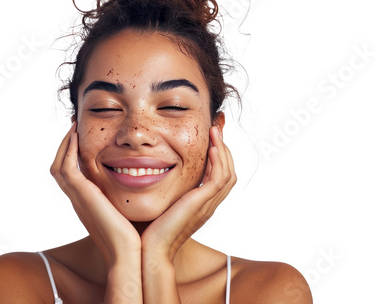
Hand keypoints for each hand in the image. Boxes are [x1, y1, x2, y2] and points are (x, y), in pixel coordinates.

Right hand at [50, 122, 141, 269]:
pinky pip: (68, 167)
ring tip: (74, 127)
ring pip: (59, 165)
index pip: (71, 175)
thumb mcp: (127, 213)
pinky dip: (69, 151)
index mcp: (86, 204)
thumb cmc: (133, 240)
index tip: (81, 139)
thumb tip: (143, 186)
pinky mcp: (83, 196)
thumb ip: (127, 199)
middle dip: (65, 147)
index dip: (73, 157)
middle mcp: (78, 200)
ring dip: (65, 144)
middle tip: (73, 128)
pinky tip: (77, 137)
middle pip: (60, 168)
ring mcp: (78, 198)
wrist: (128, 256)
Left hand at [141, 125, 236, 261]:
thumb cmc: (150, 230)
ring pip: (228, 173)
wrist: (150, 251)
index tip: (210, 136)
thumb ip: (163, 190)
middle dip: (224, 148)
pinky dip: (218, 162)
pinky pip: (218, 179)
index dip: (217, 154)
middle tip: (217, 128)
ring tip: (215, 132)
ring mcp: (207, 205)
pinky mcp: (201, 205)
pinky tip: (210, 148)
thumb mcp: (160, 203)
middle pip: (228, 171)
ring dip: (223, 150)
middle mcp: (208, 203)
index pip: (218, 174)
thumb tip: (149, 172)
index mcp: (200, 203)